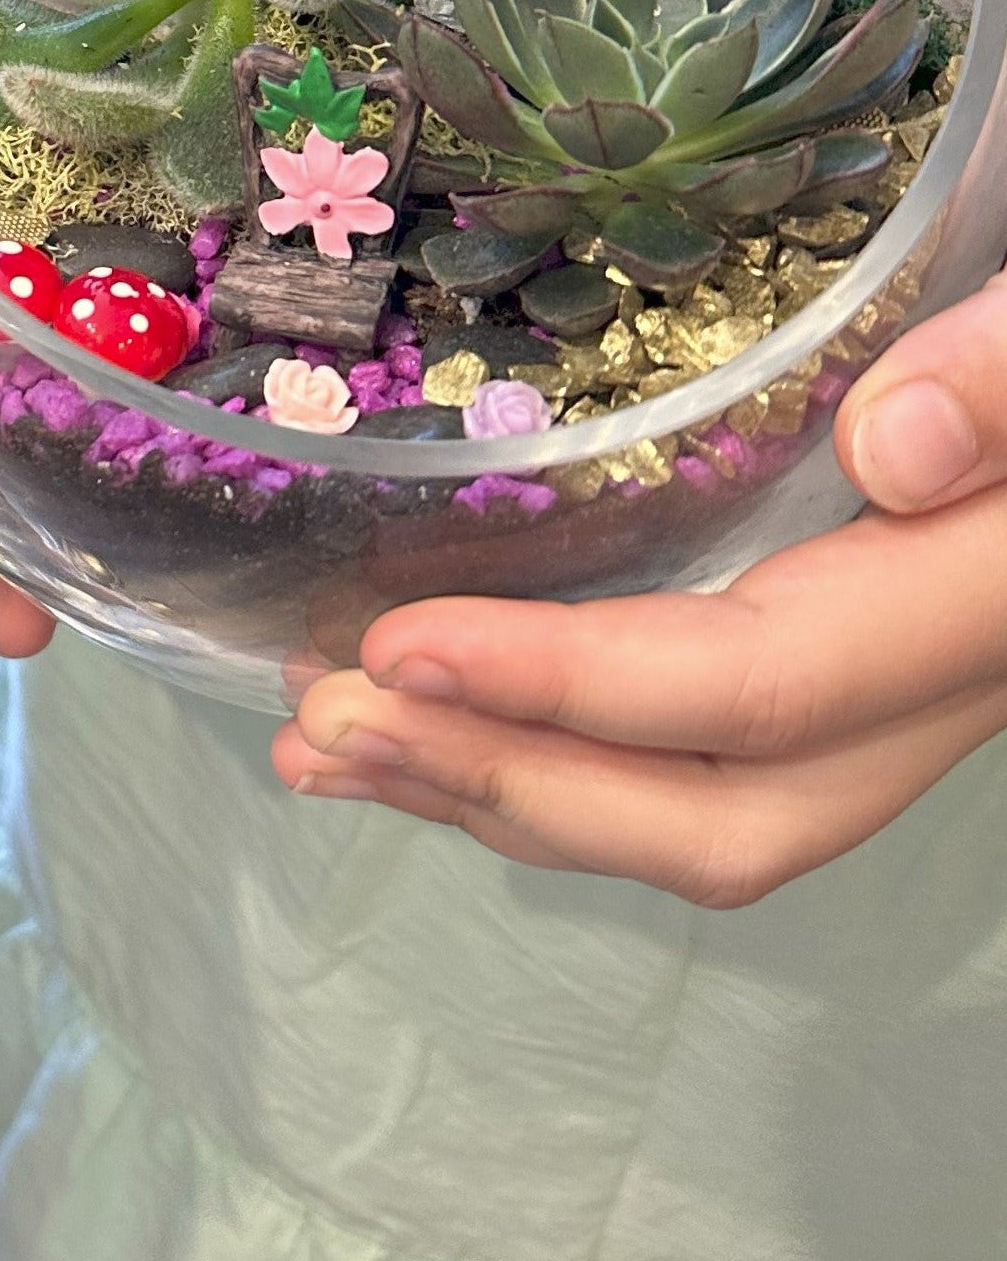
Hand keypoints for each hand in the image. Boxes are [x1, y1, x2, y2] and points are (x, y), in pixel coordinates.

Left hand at [274, 273, 1006, 900]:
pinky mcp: (866, 653)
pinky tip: (435, 715)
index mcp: (990, 603)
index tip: (400, 646)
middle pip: (717, 814)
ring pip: (702, 811)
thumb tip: (895, 446)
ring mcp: (909, 687)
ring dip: (503, 791)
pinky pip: (705, 760)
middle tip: (321, 723)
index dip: (571, 688)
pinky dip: (557, 756)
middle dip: (505, 784)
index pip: (761, 690)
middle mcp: (949, 683)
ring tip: (324, 744)